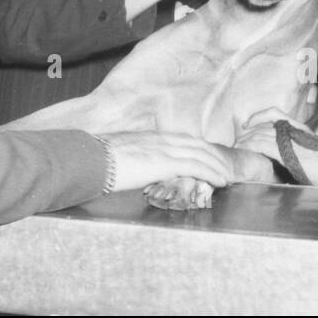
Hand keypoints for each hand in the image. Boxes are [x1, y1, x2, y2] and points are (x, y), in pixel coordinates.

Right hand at [98, 131, 239, 192]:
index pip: (183, 140)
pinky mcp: (164, 162)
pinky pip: (195, 166)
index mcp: (151, 137)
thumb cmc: (98, 160)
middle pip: (196, 144)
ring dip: (217, 165)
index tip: (210, 156)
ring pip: (200, 154)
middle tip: (227, 167)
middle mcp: (160, 139)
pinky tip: (220, 180)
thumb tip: (139, 171)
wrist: (88, 159)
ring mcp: (163, 149)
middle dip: (214, 155)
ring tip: (229, 176)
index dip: (200, 148)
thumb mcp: (122, 156)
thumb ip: (136, 160)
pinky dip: (211, 172)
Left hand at [240, 108, 317, 187]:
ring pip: (260, 134)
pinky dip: (250, 146)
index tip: (248, 124)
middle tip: (238, 140)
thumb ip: (301, 152)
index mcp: (302, 129)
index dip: (259, 116)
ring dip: (246, 140)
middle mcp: (295, 130)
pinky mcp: (287, 151)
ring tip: (237, 146)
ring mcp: (291, 140)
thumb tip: (291, 160)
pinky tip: (244, 149)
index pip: (275, 113)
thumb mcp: (315, 155)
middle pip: (263, 125)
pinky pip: (262, 144)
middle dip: (248, 132)